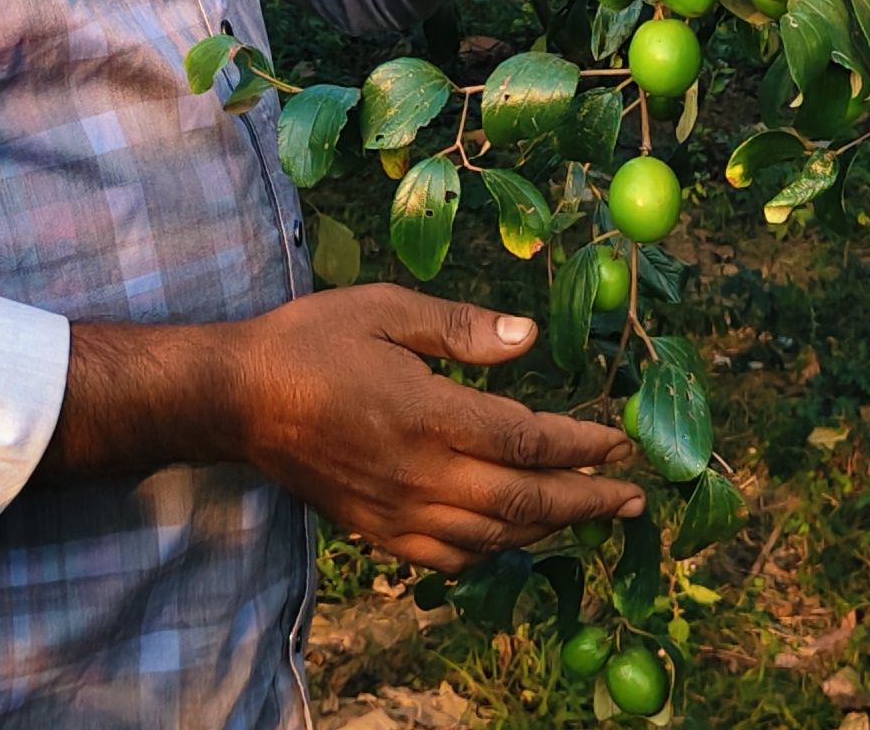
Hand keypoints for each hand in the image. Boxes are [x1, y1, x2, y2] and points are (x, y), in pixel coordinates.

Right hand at [221, 285, 640, 570]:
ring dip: (549, 529)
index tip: (621, 442)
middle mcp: (419, 474)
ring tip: (588, 515)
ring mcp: (397, 511)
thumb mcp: (384, 310)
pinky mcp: (376, 531)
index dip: (582, 446)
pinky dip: (492, 553)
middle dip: (587, 501)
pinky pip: (448, 558)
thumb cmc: (311, 342)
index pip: (527, 442)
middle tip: (633, 498)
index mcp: (427, 415)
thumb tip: (530, 337)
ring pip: (492, 538)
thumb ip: (460, 328)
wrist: (236, 400)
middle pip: (523, 501)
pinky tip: (513, 538)